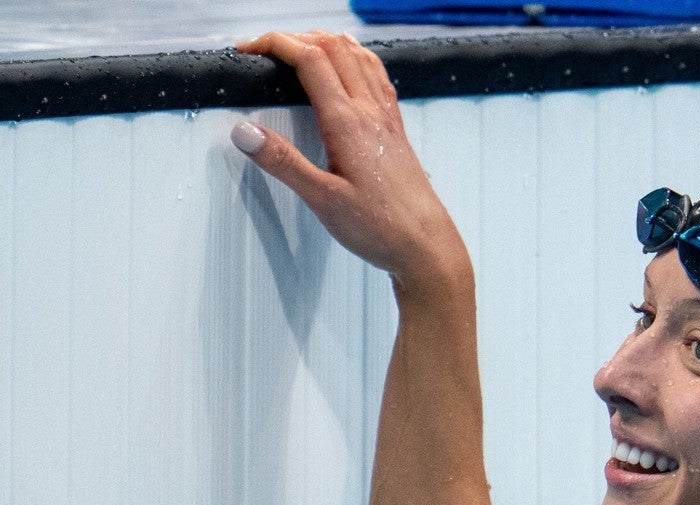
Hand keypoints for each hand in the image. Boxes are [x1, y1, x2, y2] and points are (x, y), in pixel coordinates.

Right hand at [232, 31, 462, 292]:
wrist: (427, 246)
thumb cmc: (382, 228)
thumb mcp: (322, 200)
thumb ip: (283, 162)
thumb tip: (245, 132)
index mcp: (349, 123)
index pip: (310, 60)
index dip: (276, 44)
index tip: (249, 49)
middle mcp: (372, 113)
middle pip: (335, 47)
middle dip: (296, 37)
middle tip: (265, 48)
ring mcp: (388, 118)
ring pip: (359, 56)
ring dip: (326, 42)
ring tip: (299, 48)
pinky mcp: (397, 130)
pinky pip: (377, 77)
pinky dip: (355, 59)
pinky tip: (349, 70)